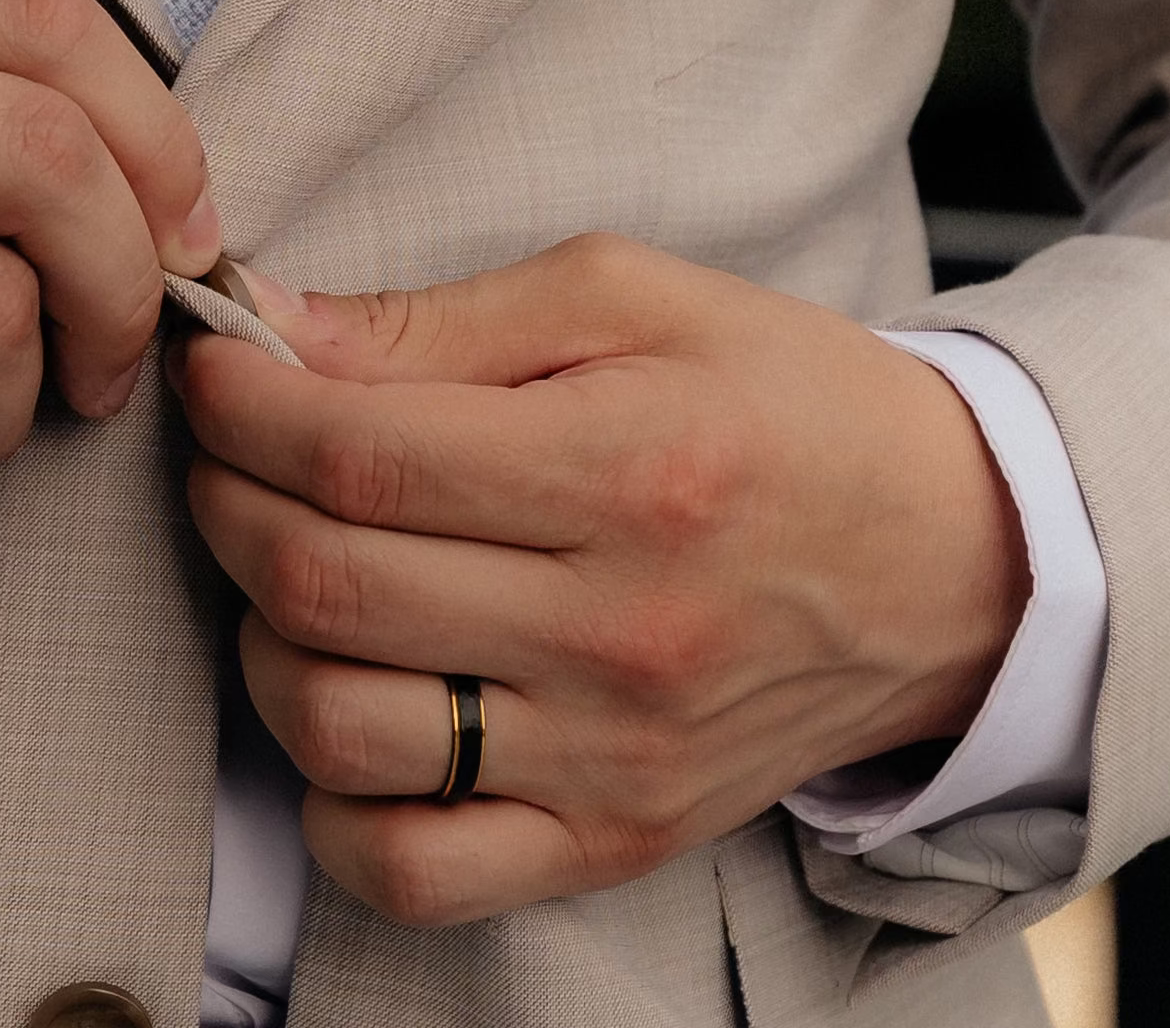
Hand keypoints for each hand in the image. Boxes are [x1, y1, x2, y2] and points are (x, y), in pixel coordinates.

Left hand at [176, 235, 1026, 924]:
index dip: (247, 409)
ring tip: (286, 565)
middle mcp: (619, 632)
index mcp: (628, 468)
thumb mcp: (631, 296)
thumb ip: (441, 320)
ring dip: (261, 638)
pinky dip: (331, 802)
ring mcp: (610, 761)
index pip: (363, 456)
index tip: (216, 369)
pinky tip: (343, 700)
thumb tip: (272, 326)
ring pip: (340, 732)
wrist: (953, 558)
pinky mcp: (611, 843)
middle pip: (331, 587)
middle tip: (233, 450)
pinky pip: (413, 872)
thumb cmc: (782, 399)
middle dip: (230, 501)